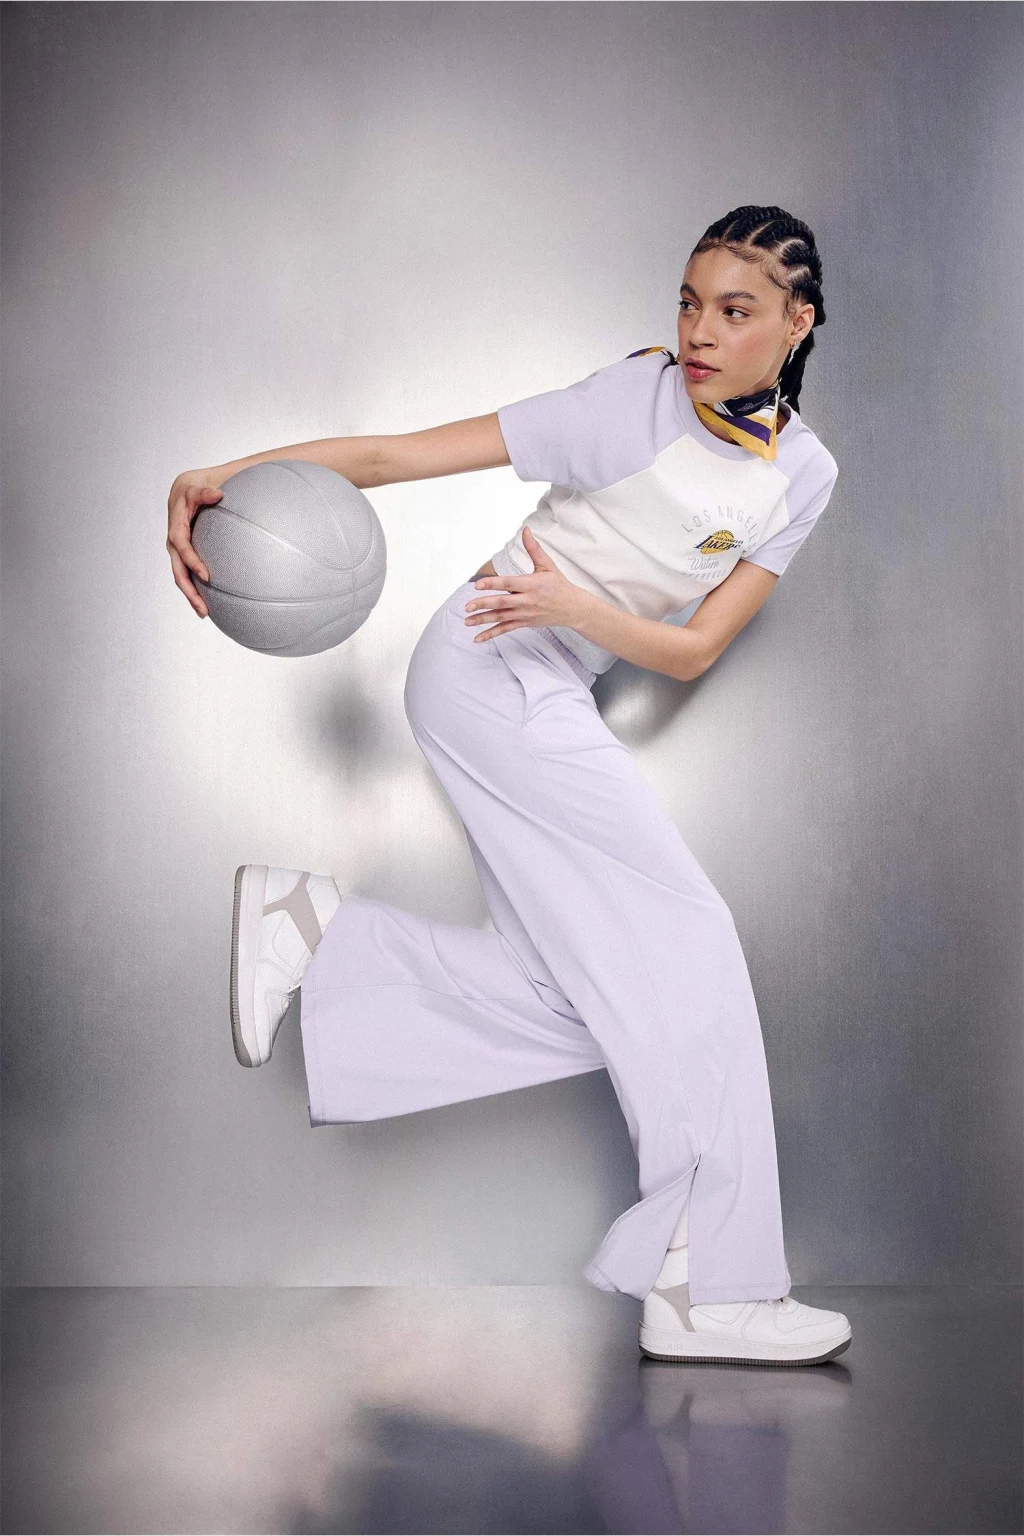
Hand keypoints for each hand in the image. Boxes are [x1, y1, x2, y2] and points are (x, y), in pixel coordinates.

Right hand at [166, 468, 224, 617]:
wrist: (189, 486)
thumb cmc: (199, 483)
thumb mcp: (201, 483)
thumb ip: (206, 490)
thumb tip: (218, 495)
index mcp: (176, 521)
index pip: (181, 545)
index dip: (191, 561)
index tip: (206, 576)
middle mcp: (173, 536)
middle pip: (177, 568)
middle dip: (189, 590)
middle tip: (203, 609)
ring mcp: (177, 546)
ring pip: (180, 574)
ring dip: (190, 594)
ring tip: (204, 613)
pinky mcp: (183, 551)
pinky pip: (186, 572)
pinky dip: (194, 587)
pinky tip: (207, 602)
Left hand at [463, 527, 593, 639]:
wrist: (573, 608)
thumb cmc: (559, 584)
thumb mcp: (547, 565)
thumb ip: (533, 548)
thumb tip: (525, 530)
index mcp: (531, 584)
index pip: (508, 583)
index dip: (492, 584)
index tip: (477, 584)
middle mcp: (527, 601)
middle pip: (502, 603)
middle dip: (484, 604)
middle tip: (467, 606)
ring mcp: (525, 614)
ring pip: (501, 618)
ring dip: (483, 620)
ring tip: (467, 621)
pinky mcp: (525, 623)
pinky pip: (506, 629)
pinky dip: (492, 634)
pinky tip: (478, 638)